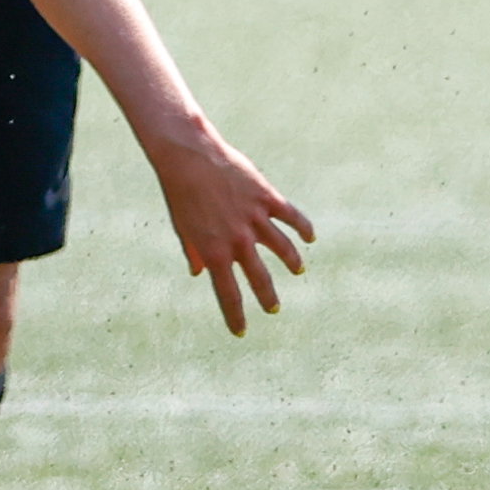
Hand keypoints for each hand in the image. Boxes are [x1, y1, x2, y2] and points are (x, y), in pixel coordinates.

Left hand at [142, 123, 315, 335]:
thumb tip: (199, 272)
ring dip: (291, 262)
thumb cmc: (180, 193)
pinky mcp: (266, 198)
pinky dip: (302, 228)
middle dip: (267, 297)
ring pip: (281, 247)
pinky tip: (310, 237)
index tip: (241, 332)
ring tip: (297, 270)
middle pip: (259, 277)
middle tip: (274, 309)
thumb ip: (194, 251)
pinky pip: (290, 217)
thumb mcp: (183, 227)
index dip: (235, 315)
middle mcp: (238, 240)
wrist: (189, 158)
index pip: (227, 293)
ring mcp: (255, 219)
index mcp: (214, 251)